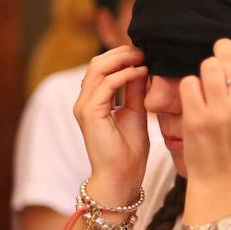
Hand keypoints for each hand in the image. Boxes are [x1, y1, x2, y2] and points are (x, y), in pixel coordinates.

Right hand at [73, 46, 149, 194]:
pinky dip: (125, 75)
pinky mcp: (90, 113)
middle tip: (145, 51)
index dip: (122, 56)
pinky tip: (141, 72)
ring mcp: (84, 106)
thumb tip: (142, 67)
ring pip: (98, 67)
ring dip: (123, 59)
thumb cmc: (129, 150)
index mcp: (94, 100)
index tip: (146, 53)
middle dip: (122, 52)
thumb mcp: (136, 112)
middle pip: (98, 62)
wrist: (122, 177)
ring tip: (143, 58)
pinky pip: (106, 84)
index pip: (103, 67)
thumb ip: (135, 90)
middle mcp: (85, 101)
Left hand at [179, 39, 230, 187]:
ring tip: (206, 82)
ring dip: (205, 69)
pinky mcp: (196, 119)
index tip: (230, 47)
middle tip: (214, 60)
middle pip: (227, 57)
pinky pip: (189, 83)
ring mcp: (219, 113)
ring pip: (208, 66)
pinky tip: (195, 98)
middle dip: (218, 53)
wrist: (223, 177)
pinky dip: (189, 87)